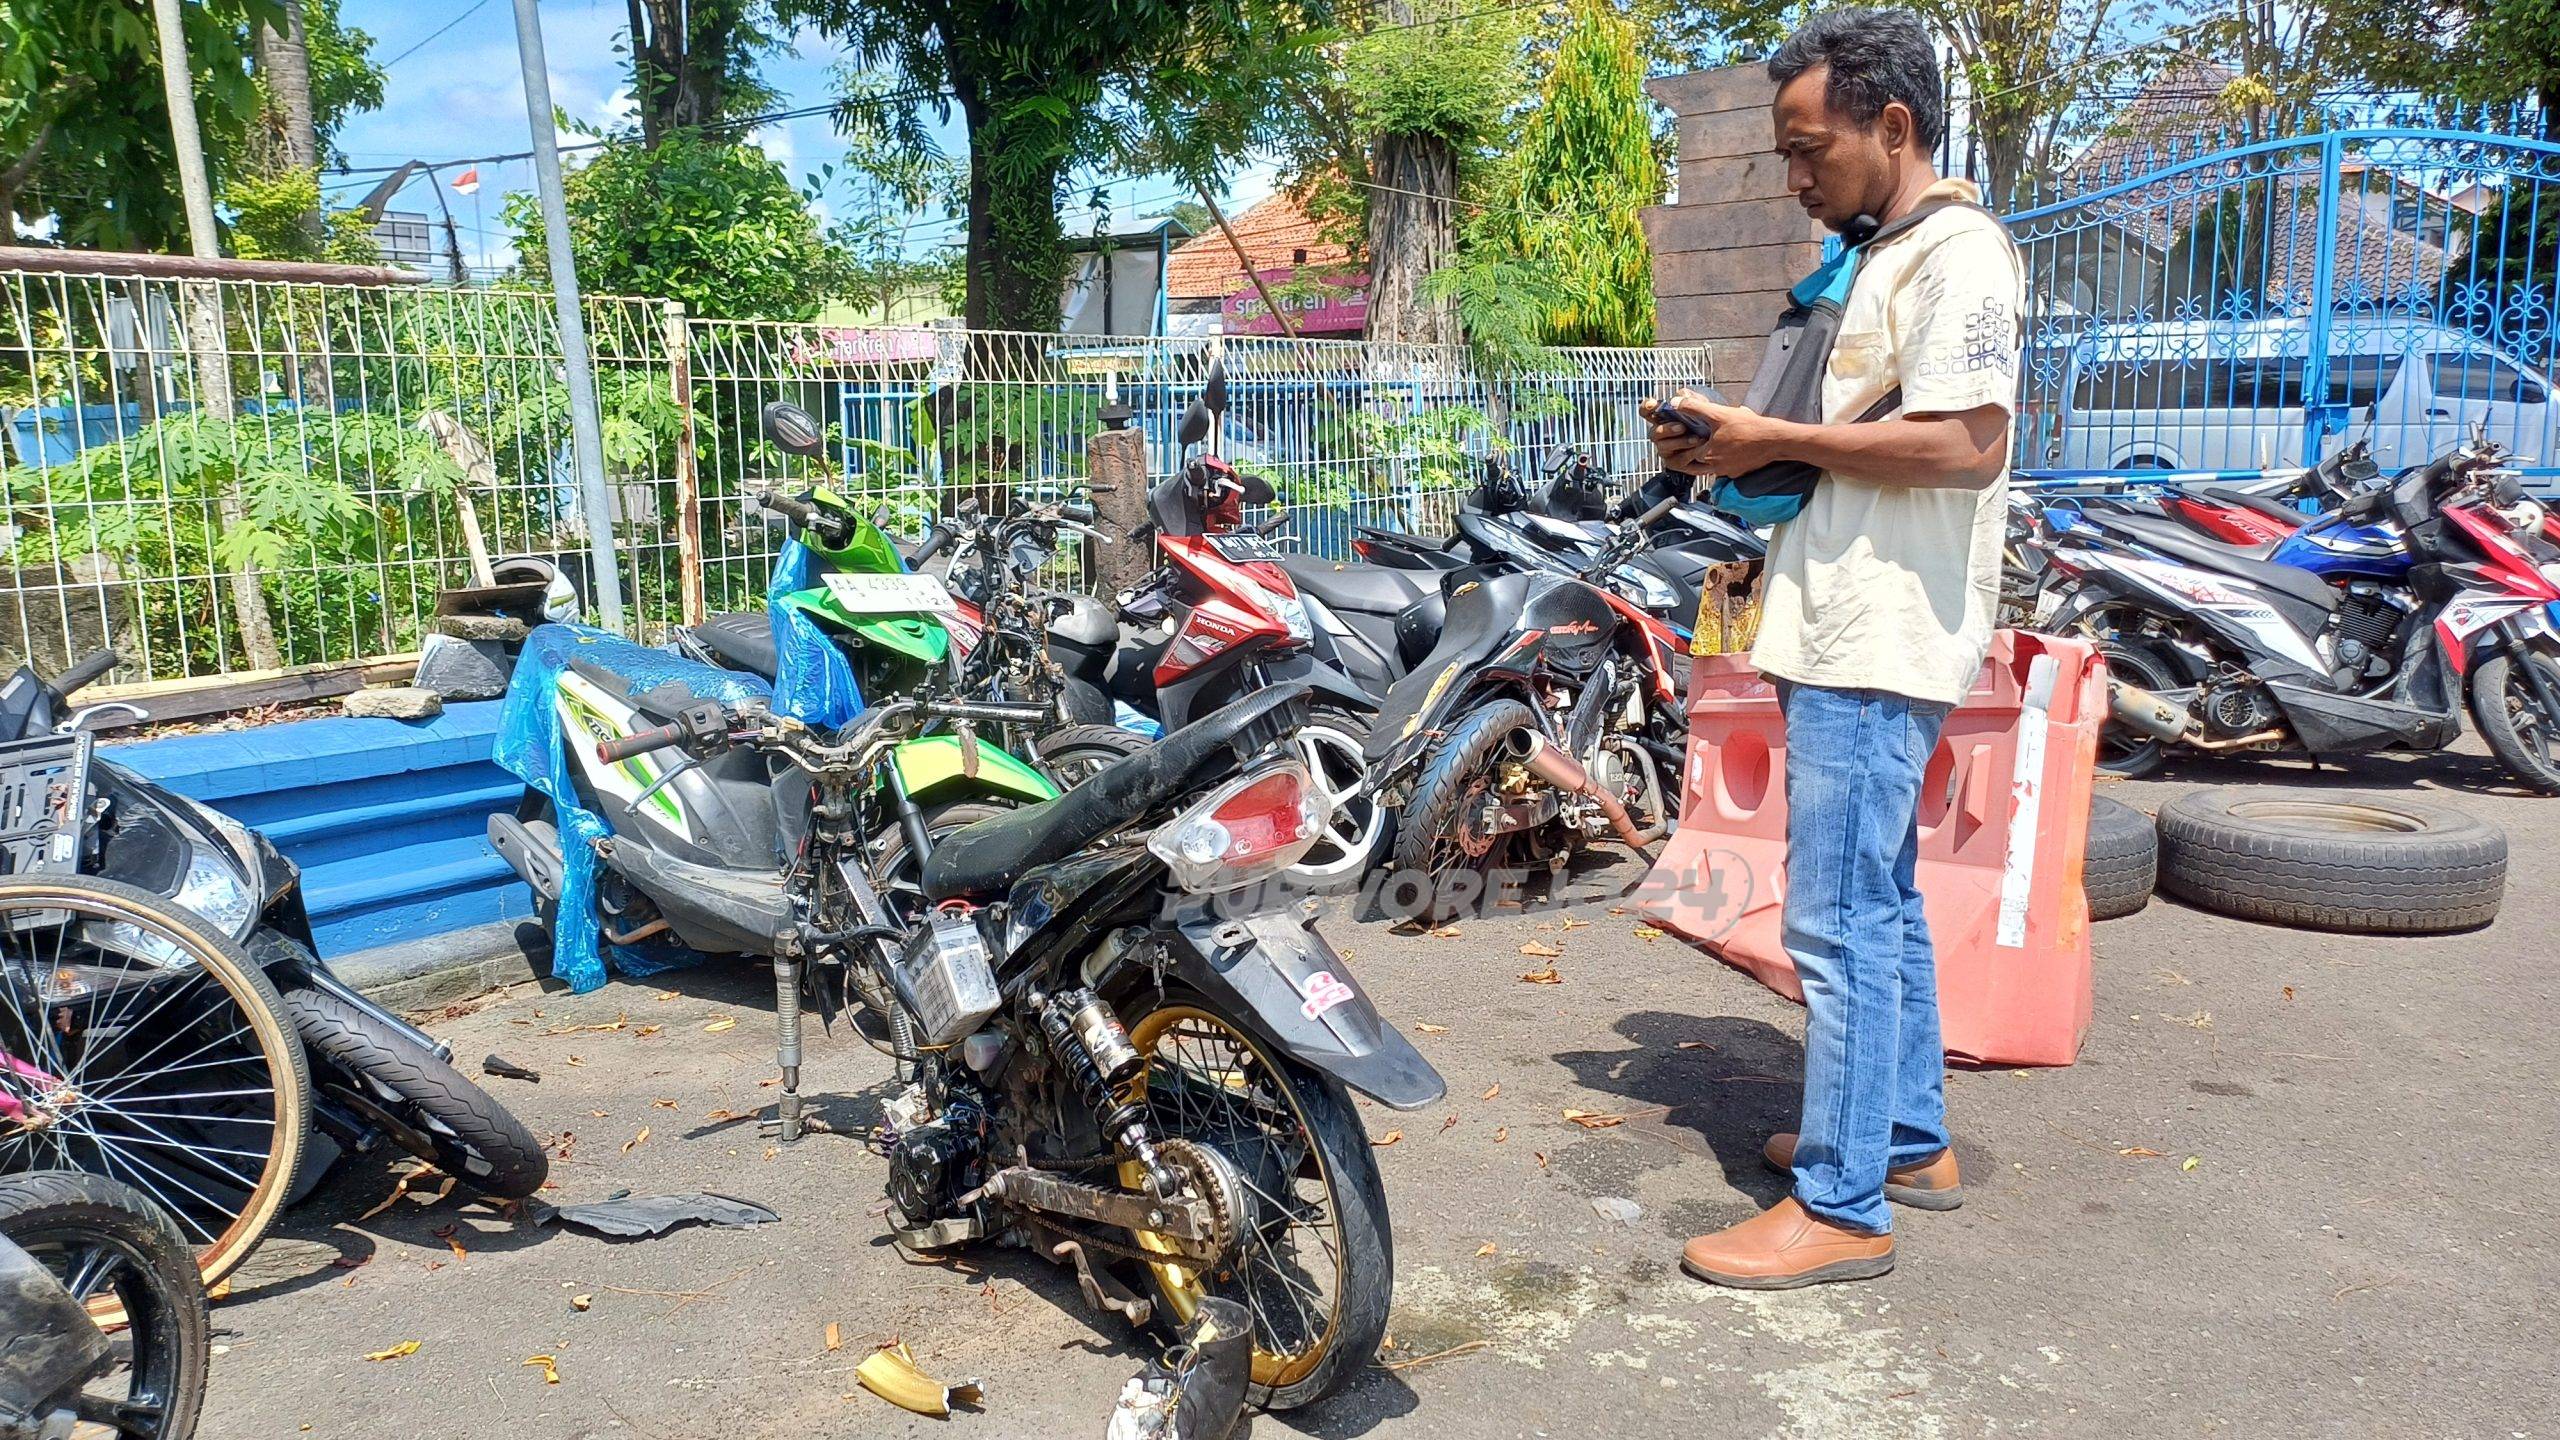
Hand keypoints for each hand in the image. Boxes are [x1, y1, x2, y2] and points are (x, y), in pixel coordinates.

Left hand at [1646, 388, 1792, 476]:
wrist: (1775, 439)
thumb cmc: (1749, 427)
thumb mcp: (1719, 413)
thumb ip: (1695, 408)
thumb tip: (1676, 402)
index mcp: (1708, 455)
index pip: (1688, 453)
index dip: (1687, 442)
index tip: (1691, 434)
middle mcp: (1717, 468)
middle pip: (1697, 465)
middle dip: (1694, 454)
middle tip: (1697, 442)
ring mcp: (1729, 472)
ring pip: (1711, 468)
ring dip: (1709, 458)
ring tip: (1712, 444)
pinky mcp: (1740, 472)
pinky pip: (1726, 468)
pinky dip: (1724, 460)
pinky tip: (1729, 448)